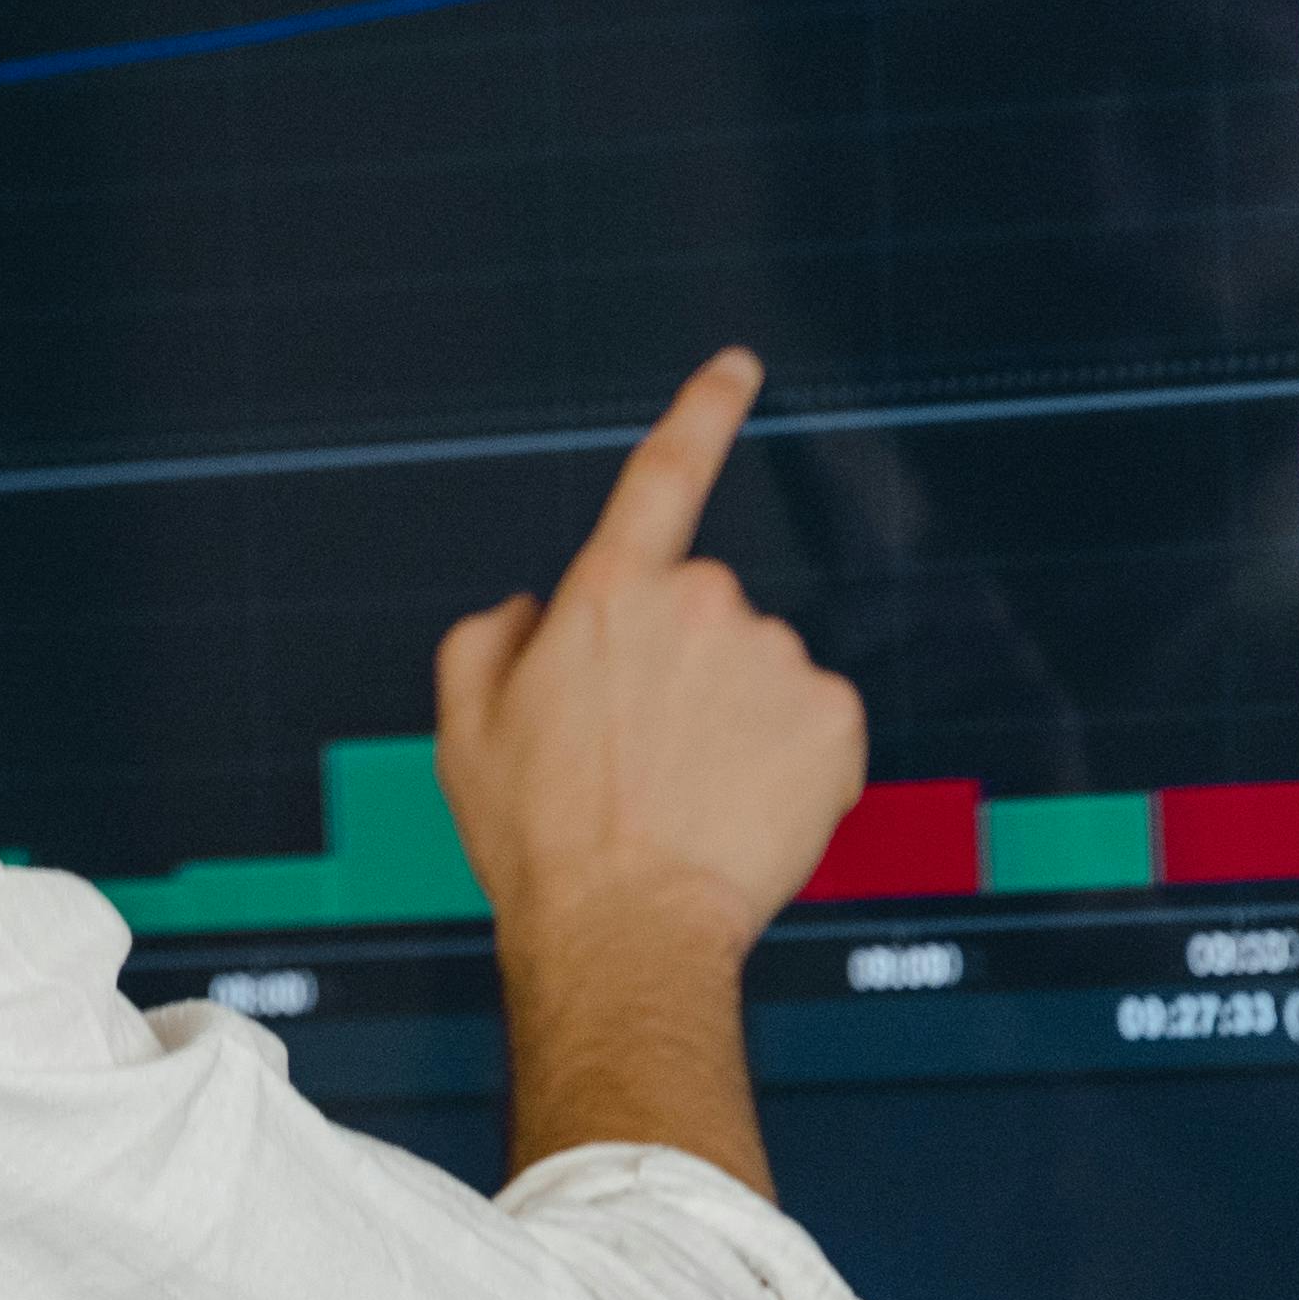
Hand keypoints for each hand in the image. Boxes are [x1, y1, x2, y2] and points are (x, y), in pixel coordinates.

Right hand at [433, 350, 866, 971]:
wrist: (626, 930)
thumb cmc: (539, 838)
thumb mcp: (464, 730)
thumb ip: (486, 641)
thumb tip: (529, 611)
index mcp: (611, 592)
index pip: (664, 474)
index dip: (703, 410)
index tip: (737, 369)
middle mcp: (704, 604)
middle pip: (707, 617)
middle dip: (685, 672)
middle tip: (643, 760)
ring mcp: (777, 659)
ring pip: (763, 677)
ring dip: (737, 723)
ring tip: (690, 801)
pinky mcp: (835, 722)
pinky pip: (815, 730)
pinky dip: (789, 768)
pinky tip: (744, 815)